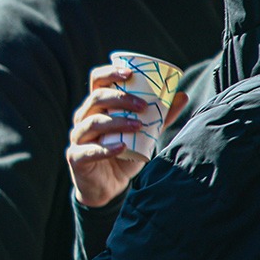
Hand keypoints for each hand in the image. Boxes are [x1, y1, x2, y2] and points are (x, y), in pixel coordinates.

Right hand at [65, 64, 188, 207]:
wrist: (109, 187)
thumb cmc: (124, 153)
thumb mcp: (143, 134)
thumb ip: (160, 117)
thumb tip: (182, 96)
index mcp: (97, 106)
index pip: (97, 81)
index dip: (110, 73)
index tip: (130, 73)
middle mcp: (83, 118)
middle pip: (96, 98)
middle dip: (120, 98)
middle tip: (143, 106)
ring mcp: (78, 137)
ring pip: (93, 122)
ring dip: (117, 122)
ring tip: (138, 126)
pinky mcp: (76, 157)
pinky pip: (90, 150)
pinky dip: (106, 148)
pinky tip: (122, 148)